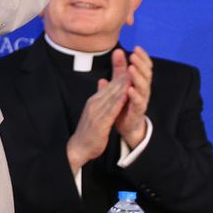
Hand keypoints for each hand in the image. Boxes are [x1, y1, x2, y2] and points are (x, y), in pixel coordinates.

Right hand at [66, 50, 129, 176]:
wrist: (79, 147)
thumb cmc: (89, 131)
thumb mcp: (94, 111)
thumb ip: (100, 98)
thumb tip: (103, 83)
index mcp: (94, 101)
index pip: (109, 86)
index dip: (120, 75)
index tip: (131, 65)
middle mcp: (94, 104)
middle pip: (111, 88)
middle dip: (123, 76)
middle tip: (134, 65)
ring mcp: (96, 113)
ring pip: (111, 97)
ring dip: (122, 86)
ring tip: (132, 76)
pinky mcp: (99, 123)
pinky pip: (110, 111)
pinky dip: (118, 102)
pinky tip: (125, 96)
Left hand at [115, 45, 152, 147]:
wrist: (126, 126)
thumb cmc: (124, 103)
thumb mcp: (120, 83)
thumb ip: (119, 69)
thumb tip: (118, 51)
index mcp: (139, 82)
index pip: (144, 67)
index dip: (142, 58)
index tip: (137, 47)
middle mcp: (143, 90)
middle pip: (146, 75)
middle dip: (141, 64)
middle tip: (134, 55)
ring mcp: (142, 101)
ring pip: (144, 87)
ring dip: (138, 77)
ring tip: (131, 68)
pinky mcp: (138, 112)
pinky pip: (138, 103)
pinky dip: (134, 96)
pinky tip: (130, 89)